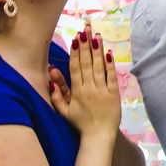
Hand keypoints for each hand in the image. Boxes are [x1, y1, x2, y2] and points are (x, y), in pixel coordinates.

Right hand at [50, 21, 119, 139]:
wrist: (98, 137)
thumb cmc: (80, 124)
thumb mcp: (63, 111)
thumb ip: (56, 94)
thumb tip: (51, 76)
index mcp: (76, 92)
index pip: (75, 68)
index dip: (76, 52)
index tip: (76, 38)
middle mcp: (89, 89)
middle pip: (87, 63)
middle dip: (86, 45)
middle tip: (86, 29)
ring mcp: (102, 91)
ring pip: (99, 67)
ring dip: (97, 50)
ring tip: (96, 35)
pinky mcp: (113, 94)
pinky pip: (111, 76)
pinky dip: (110, 64)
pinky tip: (108, 52)